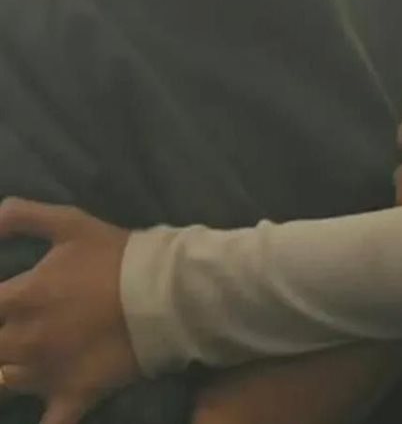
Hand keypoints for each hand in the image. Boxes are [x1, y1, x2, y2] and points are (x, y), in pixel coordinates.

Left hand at [0, 198, 136, 423]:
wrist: (167, 290)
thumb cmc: (117, 255)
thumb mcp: (71, 222)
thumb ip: (23, 216)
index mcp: (20, 297)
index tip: (3, 303)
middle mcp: (23, 341)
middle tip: (14, 331)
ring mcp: (46, 374)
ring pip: (4, 385)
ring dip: (9, 373)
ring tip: (25, 358)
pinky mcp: (72, 396)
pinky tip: (42, 415)